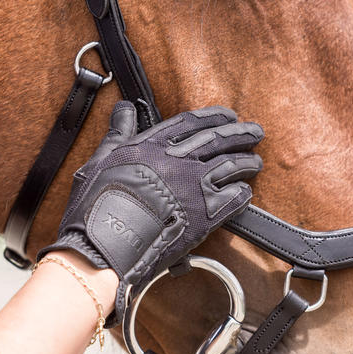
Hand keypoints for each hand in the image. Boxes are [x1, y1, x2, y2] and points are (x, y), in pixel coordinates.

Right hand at [42, 102, 261, 320]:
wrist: (105, 245)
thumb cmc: (96, 206)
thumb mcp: (100, 160)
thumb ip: (117, 132)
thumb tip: (124, 108)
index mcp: (152, 145)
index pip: (190, 122)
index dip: (213, 116)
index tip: (228, 115)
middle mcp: (177, 161)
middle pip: (217, 139)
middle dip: (240, 133)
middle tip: (255, 131)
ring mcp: (194, 187)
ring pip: (231, 166)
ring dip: (247, 162)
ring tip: (256, 162)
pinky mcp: (205, 216)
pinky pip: (234, 200)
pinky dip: (243, 194)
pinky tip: (246, 192)